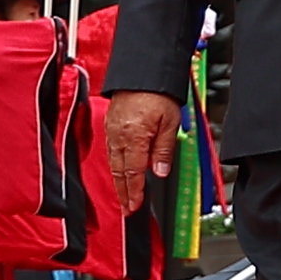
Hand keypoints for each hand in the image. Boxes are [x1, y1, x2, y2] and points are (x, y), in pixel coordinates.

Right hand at [106, 90, 181, 215]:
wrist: (143, 70)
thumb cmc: (158, 92)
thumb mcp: (170, 122)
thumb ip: (164, 149)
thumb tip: (160, 172)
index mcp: (134, 137)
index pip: (133, 172)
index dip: (134, 192)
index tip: (134, 206)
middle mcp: (118, 135)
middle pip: (119, 171)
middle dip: (123, 192)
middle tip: (127, 208)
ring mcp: (112, 129)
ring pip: (113, 162)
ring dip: (119, 180)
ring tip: (124, 195)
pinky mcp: (110, 123)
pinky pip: (111, 149)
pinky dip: (115, 163)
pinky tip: (120, 169)